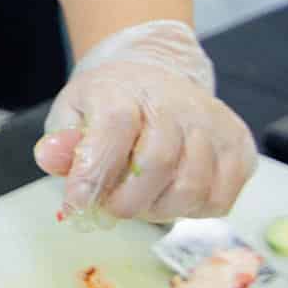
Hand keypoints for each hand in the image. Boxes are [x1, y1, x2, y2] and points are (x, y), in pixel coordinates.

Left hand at [34, 21, 255, 220]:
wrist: (156, 78)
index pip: (113, 130)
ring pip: (192, 187)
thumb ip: (62, 141)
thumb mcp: (73, 113)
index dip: (95, 173)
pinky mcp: (238, 144)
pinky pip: (221, 197)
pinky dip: (194, 210)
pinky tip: (174, 195)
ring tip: (144, 200)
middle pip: (157, 163)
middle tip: (114, 206)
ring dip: (161, 210)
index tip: (78, 202)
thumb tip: (49, 157)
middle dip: (129, 201)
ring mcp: (212, 123)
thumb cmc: (111, 104)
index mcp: (125, 91)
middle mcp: (175, 102)